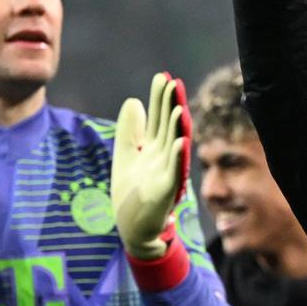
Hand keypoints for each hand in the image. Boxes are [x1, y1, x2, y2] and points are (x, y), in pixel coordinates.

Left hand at [111, 73, 190, 259]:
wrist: (135, 229)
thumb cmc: (132, 193)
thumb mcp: (126, 155)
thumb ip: (130, 130)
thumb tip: (133, 100)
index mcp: (154, 147)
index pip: (159, 117)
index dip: (160, 98)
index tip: (162, 76)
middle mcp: (164, 157)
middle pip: (168, 126)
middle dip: (171, 105)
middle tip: (174, 82)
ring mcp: (167, 173)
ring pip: (175, 145)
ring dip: (179, 128)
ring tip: (180, 107)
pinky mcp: (166, 191)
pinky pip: (175, 172)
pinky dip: (178, 157)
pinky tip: (181, 141)